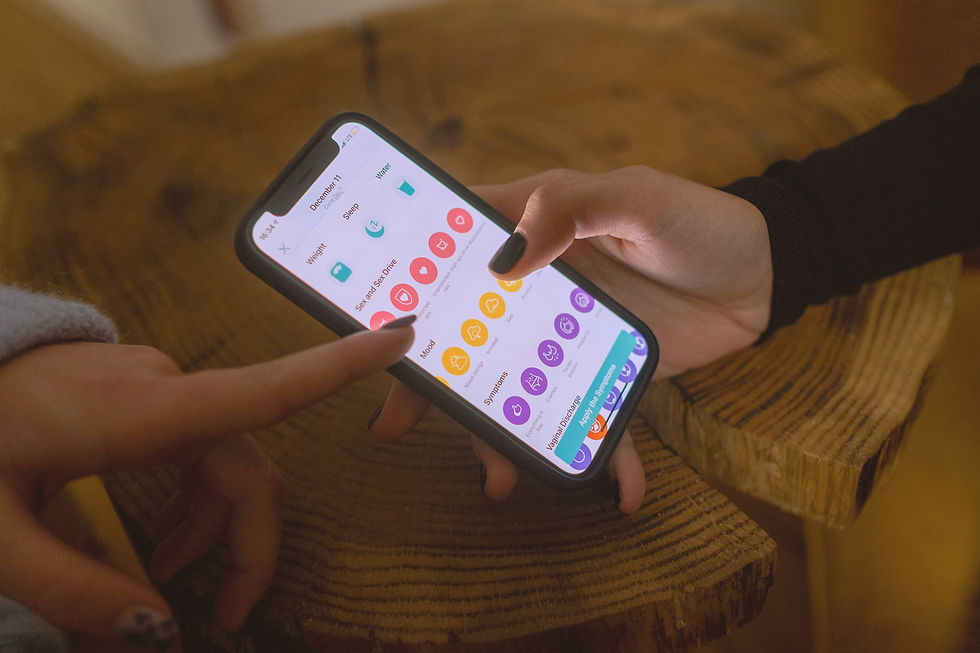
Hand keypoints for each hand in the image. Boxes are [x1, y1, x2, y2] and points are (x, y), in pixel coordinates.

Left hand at [0, 324, 413, 646]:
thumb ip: (76, 587)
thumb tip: (159, 632)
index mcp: (140, 412)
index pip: (259, 390)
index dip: (337, 369)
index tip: (400, 338)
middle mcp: (165, 388)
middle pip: (247, 465)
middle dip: (247, 544)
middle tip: (226, 616)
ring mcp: (158, 382)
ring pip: (228, 457)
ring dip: (214, 523)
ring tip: (168, 572)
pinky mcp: (148, 387)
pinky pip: (201, 443)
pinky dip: (195, 495)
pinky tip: (159, 529)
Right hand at [370, 167, 770, 510]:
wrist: (766, 275)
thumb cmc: (700, 221)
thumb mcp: (638, 198)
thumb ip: (573, 209)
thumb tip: (503, 260)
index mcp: (533, 229)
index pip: (452, 252)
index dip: (407, 283)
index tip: (373, 327)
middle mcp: (540, 284)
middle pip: (468, 333)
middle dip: (432, 381)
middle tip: (397, 424)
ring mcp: (569, 333)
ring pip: (516, 385)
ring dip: (502, 433)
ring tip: (500, 480)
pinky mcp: (607, 369)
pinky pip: (592, 415)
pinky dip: (603, 455)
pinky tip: (617, 491)